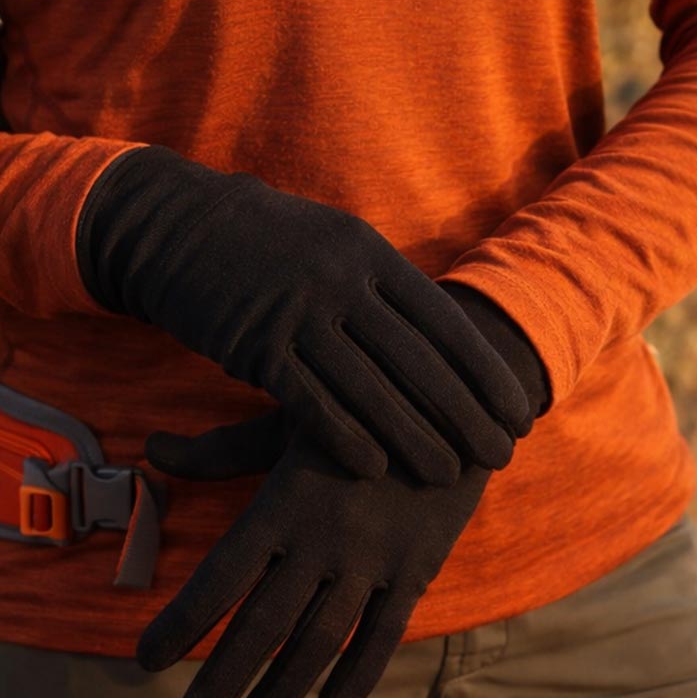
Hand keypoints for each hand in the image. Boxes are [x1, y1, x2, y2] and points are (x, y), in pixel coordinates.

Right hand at [78, 145, 532, 484]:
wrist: (179, 224)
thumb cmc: (266, 241)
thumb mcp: (332, 243)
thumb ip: (380, 285)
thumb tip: (435, 328)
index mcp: (369, 253)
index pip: (443, 322)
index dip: (484, 372)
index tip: (517, 412)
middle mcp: (340, 279)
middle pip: (417, 359)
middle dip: (464, 413)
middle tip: (499, 455)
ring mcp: (297, 310)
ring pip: (369, 386)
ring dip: (413, 436)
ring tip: (448, 473)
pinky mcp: (255, 343)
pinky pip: (308, 399)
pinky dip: (344, 435)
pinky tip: (374, 468)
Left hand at [137, 412, 489, 697]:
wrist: (453, 396)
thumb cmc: (354, 403)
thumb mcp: (288, 418)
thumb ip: (219, 450)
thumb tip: (151, 449)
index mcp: (282, 502)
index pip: (220, 578)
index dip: (181, 624)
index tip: (145, 660)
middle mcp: (322, 539)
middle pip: (263, 625)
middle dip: (222, 678)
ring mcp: (372, 558)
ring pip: (320, 642)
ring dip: (283, 691)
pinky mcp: (415, 568)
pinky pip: (382, 634)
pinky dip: (357, 676)